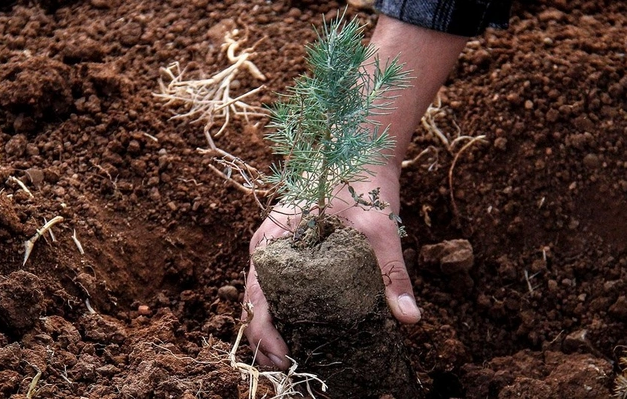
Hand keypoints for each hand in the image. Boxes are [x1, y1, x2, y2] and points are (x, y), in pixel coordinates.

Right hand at [242, 168, 420, 369]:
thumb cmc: (360, 184)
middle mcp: (268, 252)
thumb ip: (391, 273)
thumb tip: (408, 318)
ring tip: (303, 358)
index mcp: (272, 244)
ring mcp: (278, 252)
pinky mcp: (293, 253)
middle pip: (257, 308)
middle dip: (270, 343)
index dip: (265, 338)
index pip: (255, 302)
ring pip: (266, 301)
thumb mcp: (377, 228)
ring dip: (279, 331)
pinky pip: (282, 289)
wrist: (357, 151)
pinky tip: (311, 331)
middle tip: (297, 369)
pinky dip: (290, 314)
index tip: (287, 360)